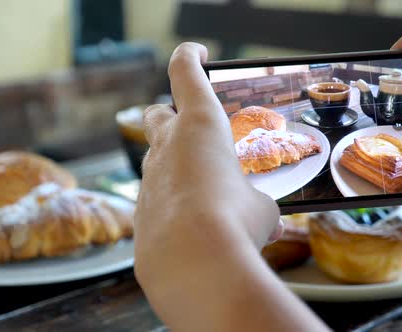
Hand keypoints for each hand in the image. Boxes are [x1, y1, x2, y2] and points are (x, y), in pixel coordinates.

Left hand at [134, 43, 326, 330]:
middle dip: (168, 115)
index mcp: (200, 125)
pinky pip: (155, 199)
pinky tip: (194, 229)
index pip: (185, 71)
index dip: (190, 56)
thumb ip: (254, 201)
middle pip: (155, 114)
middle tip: (189, 129)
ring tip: (205, 190)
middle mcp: (167, 145)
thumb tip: (258, 218)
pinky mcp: (140, 213)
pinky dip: (173, 204)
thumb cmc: (232, 223)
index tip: (197, 52)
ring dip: (175, 165)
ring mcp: (148, 179)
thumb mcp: (261, 207)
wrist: (192, 267)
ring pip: (155, 159)